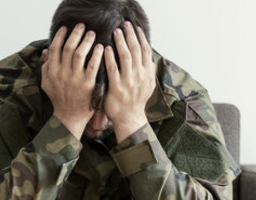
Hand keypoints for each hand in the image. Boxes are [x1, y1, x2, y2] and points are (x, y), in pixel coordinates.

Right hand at [41, 23, 103, 138]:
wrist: (69, 117)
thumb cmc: (59, 99)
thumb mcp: (47, 83)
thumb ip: (46, 67)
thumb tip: (46, 52)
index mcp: (52, 71)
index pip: (55, 48)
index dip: (60, 36)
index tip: (66, 27)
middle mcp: (62, 73)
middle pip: (68, 47)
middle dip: (75, 34)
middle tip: (82, 26)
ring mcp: (75, 78)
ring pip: (80, 54)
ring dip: (86, 41)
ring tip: (92, 34)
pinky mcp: (87, 84)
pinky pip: (93, 65)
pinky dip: (97, 55)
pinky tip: (101, 48)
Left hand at [104, 21, 156, 142]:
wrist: (130, 118)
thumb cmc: (136, 101)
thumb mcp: (147, 85)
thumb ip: (147, 71)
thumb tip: (149, 57)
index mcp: (147, 73)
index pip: (145, 50)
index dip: (140, 37)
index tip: (135, 27)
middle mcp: (139, 75)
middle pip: (136, 50)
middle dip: (130, 35)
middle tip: (124, 25)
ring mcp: (128, 81)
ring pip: (126, 57)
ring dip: (121, 42)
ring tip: (116, 32)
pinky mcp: (117, 87)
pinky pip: (113, 70)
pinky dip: (110, 58)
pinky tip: (106, 49)